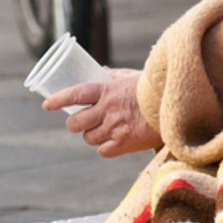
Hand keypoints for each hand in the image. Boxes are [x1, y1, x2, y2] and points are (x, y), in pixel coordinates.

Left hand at [44, 68, 163, 157]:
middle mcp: (107, 109)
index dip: (58, 100)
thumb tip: (99, 72)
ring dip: (91, 136)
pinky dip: (105, 148)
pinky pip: (103, 150)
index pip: (75, 94)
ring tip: (100, 131)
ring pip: (88, 138)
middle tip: (78, 123)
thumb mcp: (131, 76)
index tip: (46, 105)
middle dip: (74, 124)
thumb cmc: (153, 89)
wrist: (176, 105)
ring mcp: (115, 128)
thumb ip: (113, 76)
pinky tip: (112, 142)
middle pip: (76, 123)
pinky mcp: (125, 144)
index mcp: (107, 90)